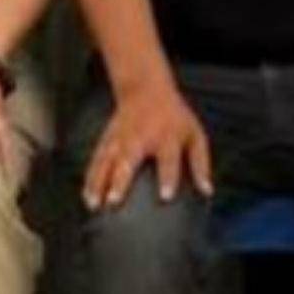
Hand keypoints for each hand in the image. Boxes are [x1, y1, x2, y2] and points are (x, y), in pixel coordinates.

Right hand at [82, 85, 213, 208]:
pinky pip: (96, 160)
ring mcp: (120, 138)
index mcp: (166, 136)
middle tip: (114, 201)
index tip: (165, 197)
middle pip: (128, 159)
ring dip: (99, 182)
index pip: (168, 158)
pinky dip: (90, 178)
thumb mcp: (194, 134)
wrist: (146, 89)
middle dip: (120, 180)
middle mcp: (140, 137)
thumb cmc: (174, 118)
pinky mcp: (107, 139)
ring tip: (94, 204)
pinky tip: (87, 197)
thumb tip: (207, 192)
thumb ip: (200, 164)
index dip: (167, 177)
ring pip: (106, 161)